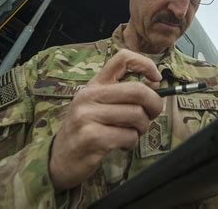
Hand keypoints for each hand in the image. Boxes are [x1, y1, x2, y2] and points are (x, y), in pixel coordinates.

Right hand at [49, 49, 162, 191]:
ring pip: (136, 115)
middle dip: (154, 104)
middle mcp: (89, 96)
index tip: (156, 79)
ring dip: (142, 128)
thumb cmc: (88, 129)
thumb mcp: (103, 105)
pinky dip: (132, 143)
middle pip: (137, 90)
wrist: (60, 159)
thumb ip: (126, 94)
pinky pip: (128, 136)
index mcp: (95, 84)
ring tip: (131, 133)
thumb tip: (156, 83)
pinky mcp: (91, 137)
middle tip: (152, 115)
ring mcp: (88, 116)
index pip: (122, 58)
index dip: (145, 64)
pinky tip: (122, 145)